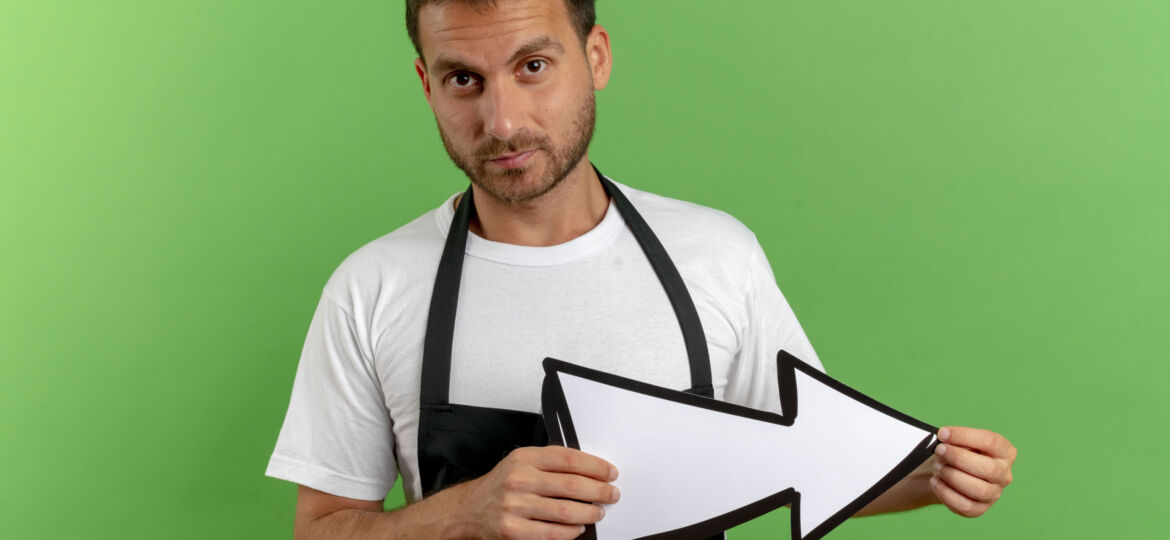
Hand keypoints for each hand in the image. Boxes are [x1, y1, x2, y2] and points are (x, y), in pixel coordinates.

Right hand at [460, 446, 620, 538]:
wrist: (469, 509)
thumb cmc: (501, 485)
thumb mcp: (520, 462)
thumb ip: (550, 462)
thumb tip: (589, 468)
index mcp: (524, 458)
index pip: (569, 459)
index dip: (595, 466)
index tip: (609, 473)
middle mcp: (519, 480)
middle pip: (572, 485)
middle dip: (599, 491)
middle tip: (611, 494)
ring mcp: (515, 506)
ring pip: (565, 511)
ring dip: (589, 513)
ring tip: (598, 512)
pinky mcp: (513, 530)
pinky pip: (551, 533)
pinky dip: (570, 532)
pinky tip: (578, 528)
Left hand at [929, 426, 1015, 516]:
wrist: (949, 473)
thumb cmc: (958, 452)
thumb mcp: (961, 441)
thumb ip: (956, 439)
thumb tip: (944, 439)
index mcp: (1004, 451)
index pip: (990, 441)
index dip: (964, 436)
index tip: (943, 434)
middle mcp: (1004, 474)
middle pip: (988, 468)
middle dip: (958, 458)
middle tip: (939, 450)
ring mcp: (994, 493)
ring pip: (979, 490)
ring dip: (952, 476)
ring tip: (938, 467)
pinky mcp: (980, 509)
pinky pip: (966, 506)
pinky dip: (946, 493)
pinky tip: (936, 481)